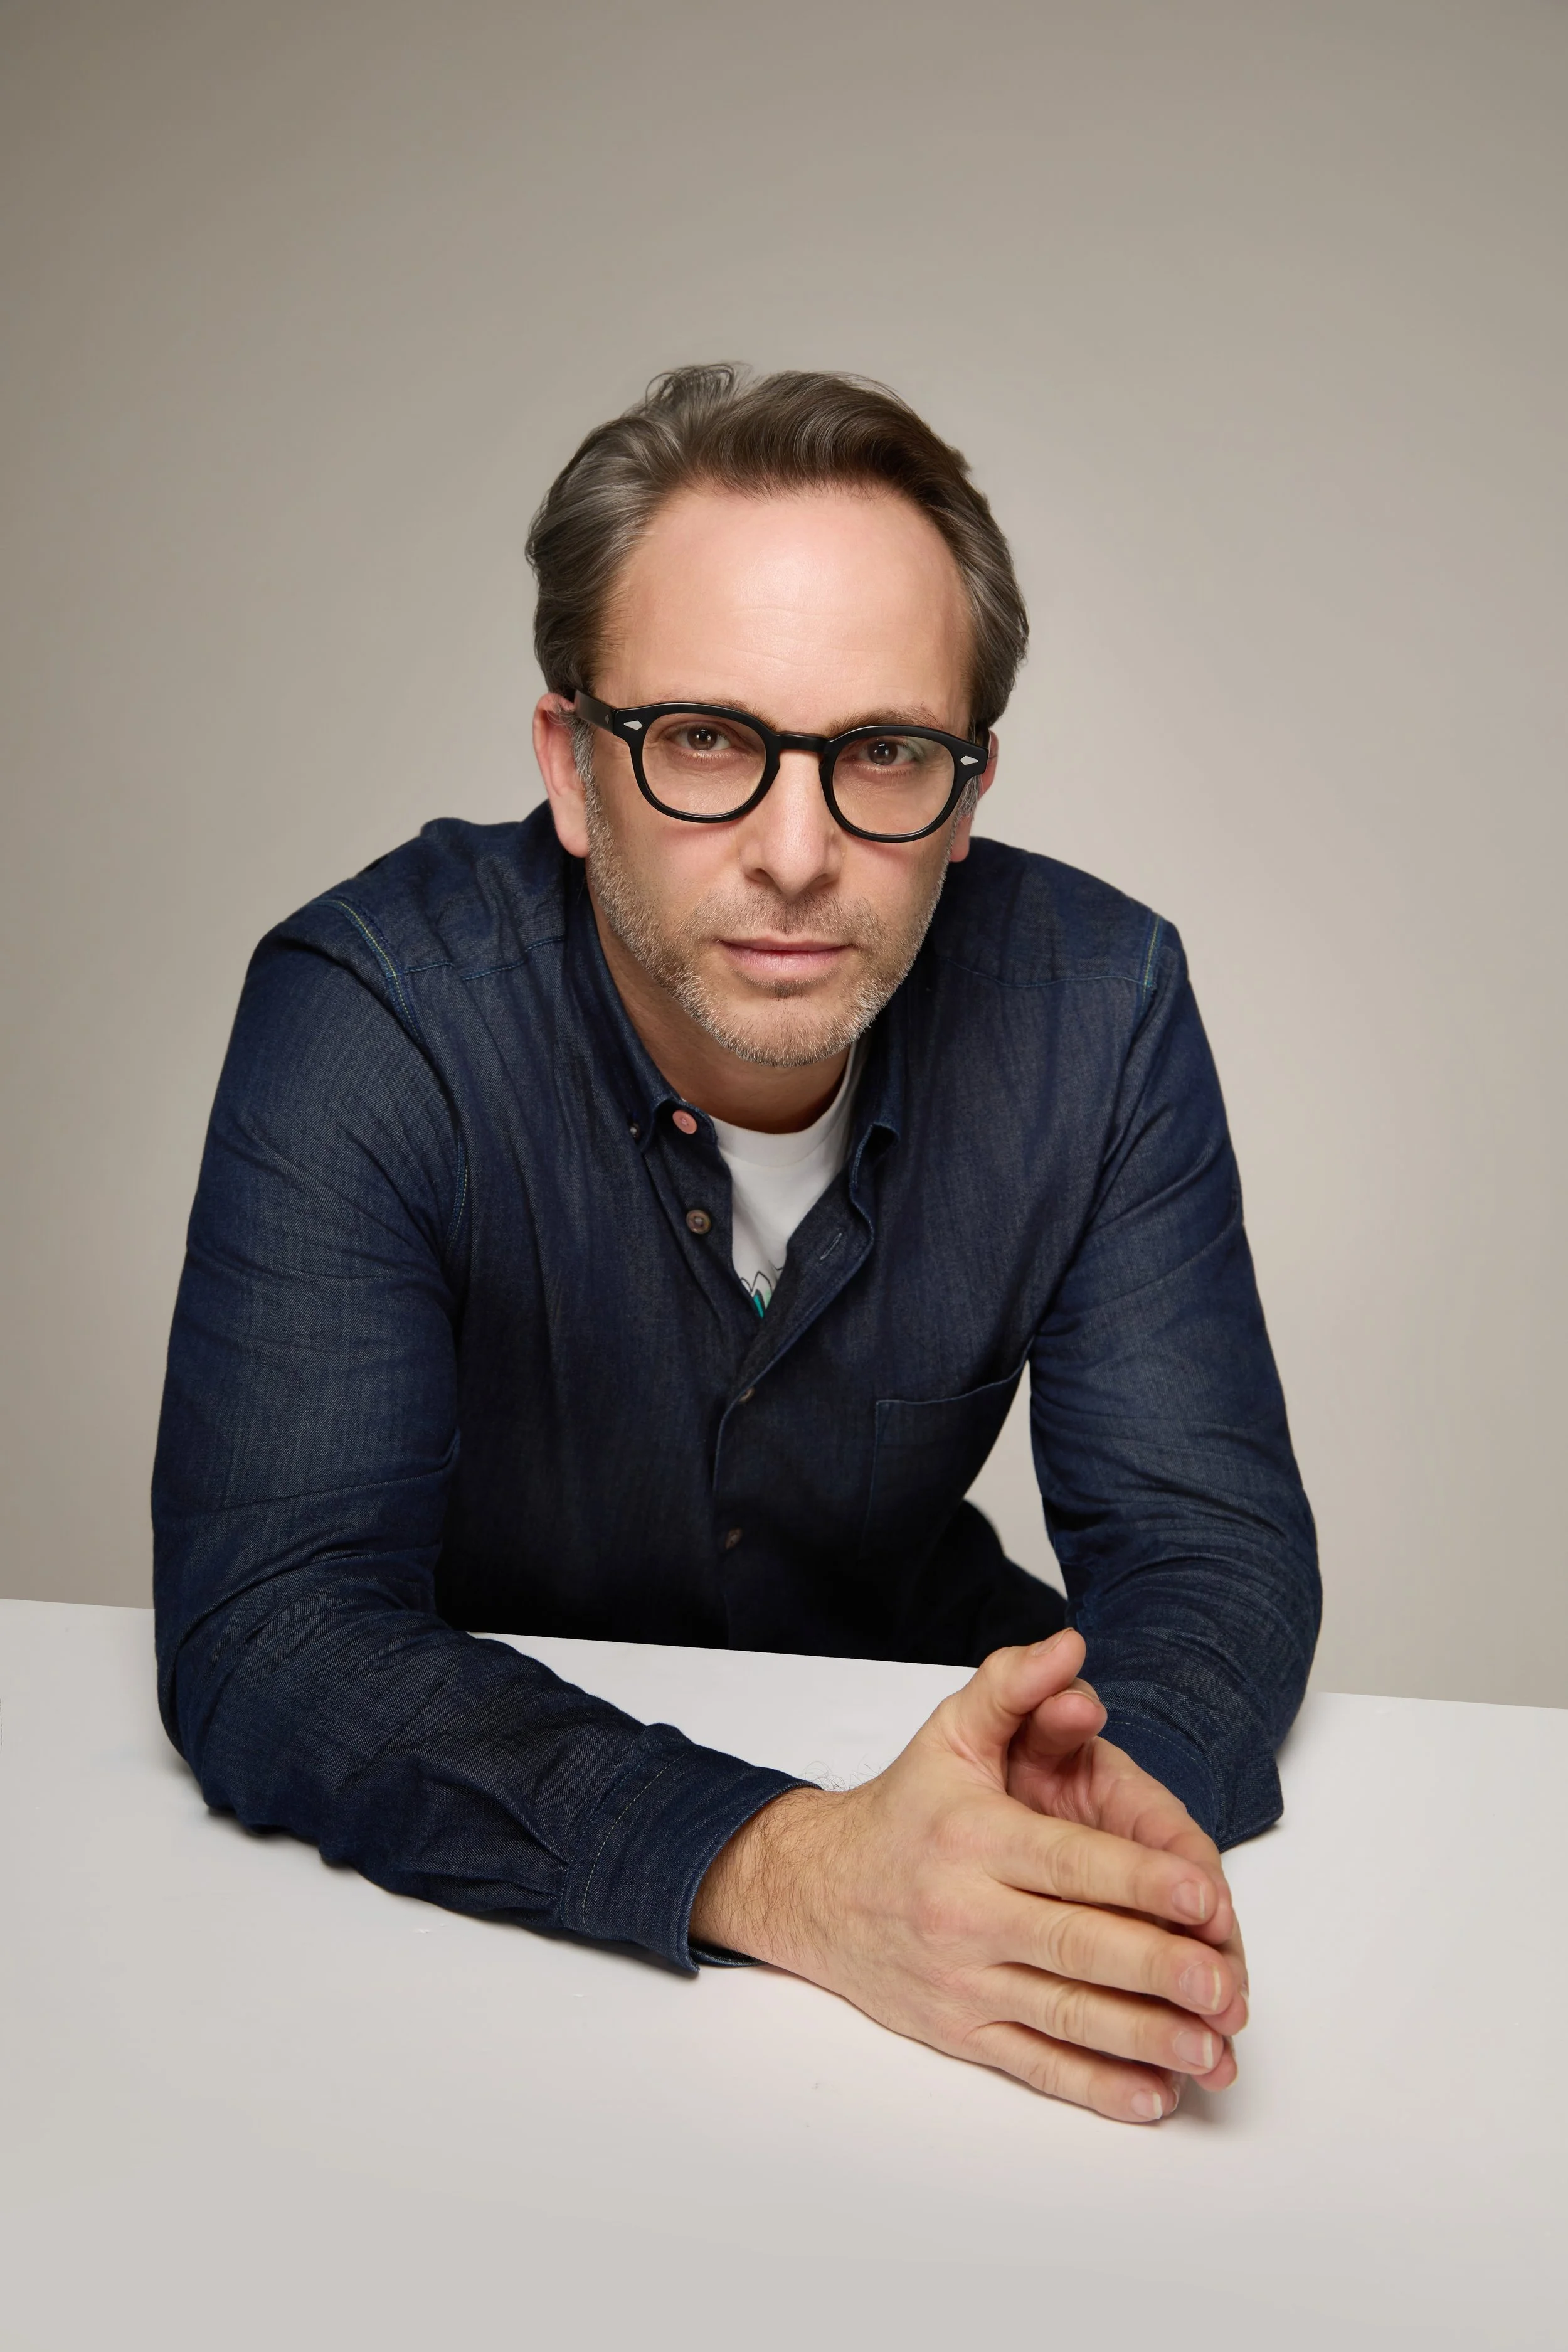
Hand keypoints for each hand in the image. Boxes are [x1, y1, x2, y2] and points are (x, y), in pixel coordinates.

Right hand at [690, 1628, 1246, 2121]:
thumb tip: (1072, 1647)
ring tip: (1209, 2050)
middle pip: (1075, 1947)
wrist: (814, 1891)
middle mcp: (966, 1914)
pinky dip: (1095, 2088)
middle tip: (1226, 1988)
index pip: (1068, 1863)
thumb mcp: (950, 1732)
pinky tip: (1153, 2097)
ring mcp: (964, 1981)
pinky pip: (1035, 2065)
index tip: (1202, 1896)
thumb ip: (1014, 1685)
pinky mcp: (963, 2032)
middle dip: (1157, 1969)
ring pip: (1063, 2017)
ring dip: (1142, 2038)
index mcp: (973, 1838)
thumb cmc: (904, 1810)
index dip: (1138, 1881)